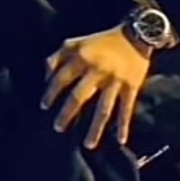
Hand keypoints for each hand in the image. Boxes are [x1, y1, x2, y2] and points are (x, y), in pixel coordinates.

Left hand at [41, 26, 151, 149]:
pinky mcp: (131, 87)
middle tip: (57, 128)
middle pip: (79, 96)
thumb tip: (45, 76)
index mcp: (82, 58)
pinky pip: (126, 109)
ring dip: (96, 128)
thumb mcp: (77, 42)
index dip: (51, 92)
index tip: (44, 106)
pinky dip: (124, 125)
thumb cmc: (102, 40)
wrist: (136, 35)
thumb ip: (58, 56)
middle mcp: (97, 71)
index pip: (61, 78)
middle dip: (67, 113)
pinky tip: (121, 140)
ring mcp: (115, 81)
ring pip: (103, 108)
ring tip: (88, 145)